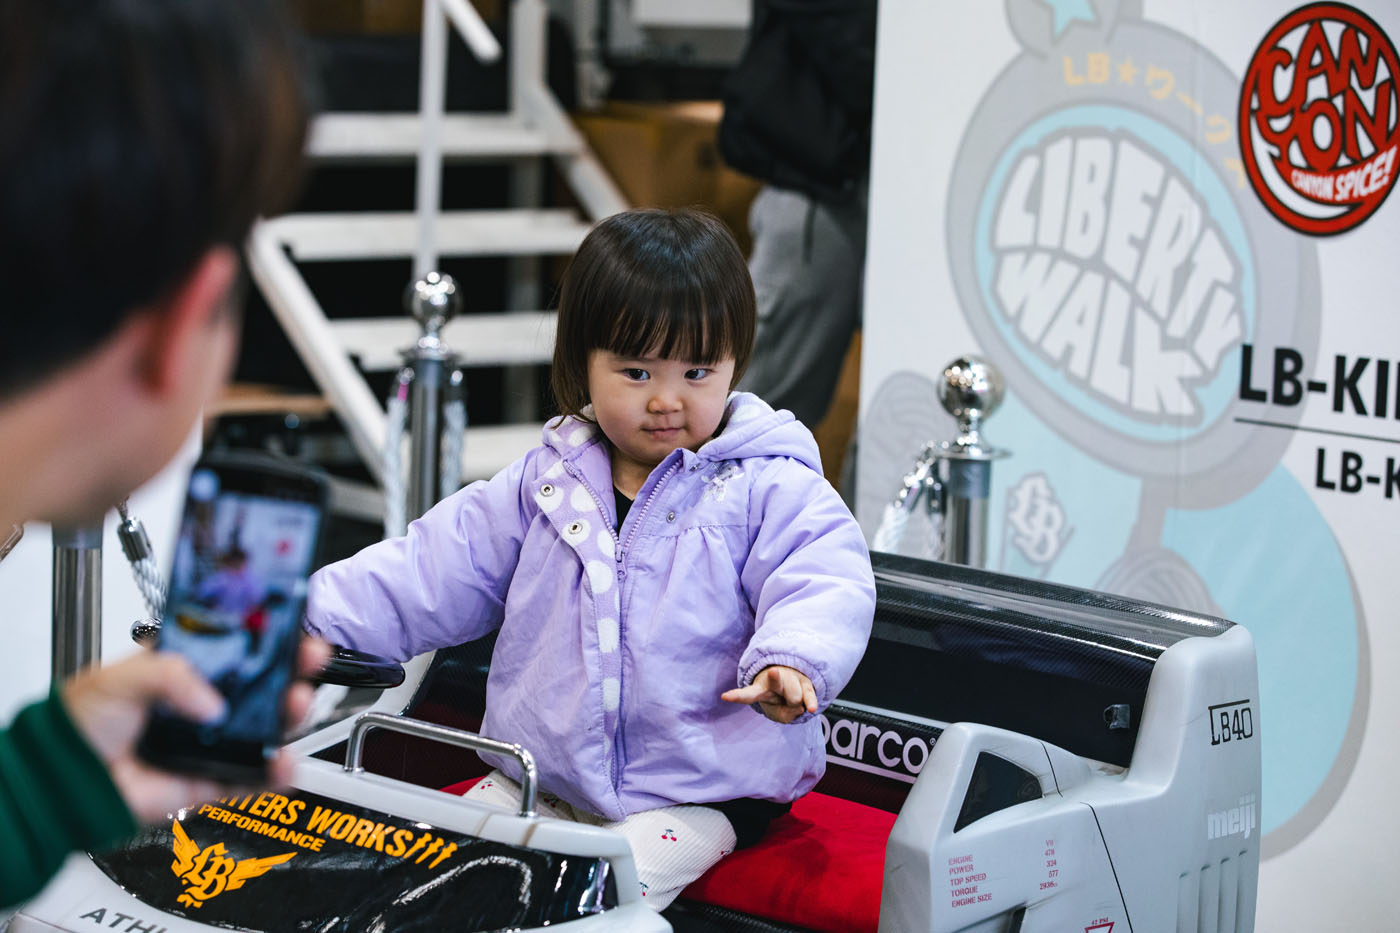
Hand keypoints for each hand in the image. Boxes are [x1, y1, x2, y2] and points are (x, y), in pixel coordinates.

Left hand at [62, 637, 330, 822]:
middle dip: (291, 672)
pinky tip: (284, 761)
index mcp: (185, 673)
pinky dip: (273, 773)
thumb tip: (213, 703)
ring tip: (296, 703)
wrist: (64, 778)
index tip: (291, 627)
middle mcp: (202, 706)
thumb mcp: (124, 676)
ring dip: (288, 716)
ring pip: (264, 730)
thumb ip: (173, 675)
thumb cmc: (80, 722)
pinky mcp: (209, 781)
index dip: (267, 640)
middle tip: (308, 658)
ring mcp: (209, 744)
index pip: (237, 651)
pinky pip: (251, 779)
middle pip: (262, 688)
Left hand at [721, 665, 816, 723]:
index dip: (737, 696)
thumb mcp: (777, 713)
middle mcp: (773, 681)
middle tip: (779, 683)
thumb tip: (800, 708)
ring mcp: (790, 679)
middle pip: (777, 683)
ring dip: (795, 704)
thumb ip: (786, 715)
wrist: (792, 682)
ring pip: (794, 697)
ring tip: (791, 700)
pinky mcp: (805, 683)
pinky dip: (810, 702)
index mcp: (759, 689)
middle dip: (777, 681)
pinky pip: (809, 694)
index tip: (724, 697)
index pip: (747, 694)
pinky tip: (811, 709)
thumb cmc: (779, 700)